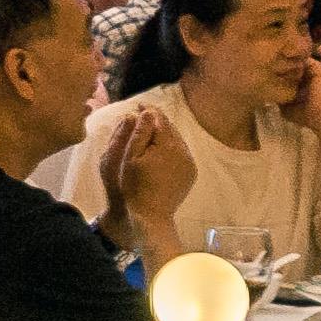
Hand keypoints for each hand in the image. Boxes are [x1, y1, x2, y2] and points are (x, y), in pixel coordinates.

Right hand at [94, 98, 183, 247]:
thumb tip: (147, 112)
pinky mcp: (191, 173)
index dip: (148, 110)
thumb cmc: (135, 186)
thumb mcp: (130, 157)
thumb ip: (140, 132)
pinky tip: (161, 151)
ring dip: (165, 133)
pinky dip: (172, 147)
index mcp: (167, 144)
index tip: (139, 105)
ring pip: (177, 139)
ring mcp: (189, 163)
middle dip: (157, 120)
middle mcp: (183, 151)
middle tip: (144, 115)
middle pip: (170, 127)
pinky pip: (182, 153)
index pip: (159, 119)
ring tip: (151, 132)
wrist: (151, 215)